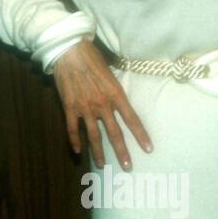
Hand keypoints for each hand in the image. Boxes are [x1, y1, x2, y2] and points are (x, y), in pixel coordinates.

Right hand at [53, 38, 153, 169]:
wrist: (69, 51)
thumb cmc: (91, 57)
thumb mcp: (111, 72)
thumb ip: (115, 89)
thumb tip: (119, 100)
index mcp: (115, 94)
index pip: (132, 119)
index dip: (141, 135)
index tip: (148, 149)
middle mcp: (102, 104)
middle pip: (114, 133)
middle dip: (122, 152)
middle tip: (128, 167)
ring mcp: (85, 108)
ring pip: (94, 136)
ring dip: (98, 152)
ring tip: (102, 165)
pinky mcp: (69, 107)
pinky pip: (72, 128)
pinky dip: (74, 141)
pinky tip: (78, 151)